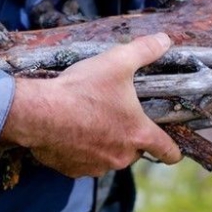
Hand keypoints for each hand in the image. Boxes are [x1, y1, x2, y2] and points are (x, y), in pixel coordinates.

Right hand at [1, 33, 182, 177]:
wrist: (38, 113)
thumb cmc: (81, 89)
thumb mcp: (117, 61)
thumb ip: (144, 50)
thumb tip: (165, 40)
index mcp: (138, 134)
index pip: (168, 151)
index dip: (173, 150)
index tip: (173, 150)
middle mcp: (121, 156)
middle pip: (134, 151)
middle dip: (128, 136)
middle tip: (113, 114)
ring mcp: (96, 166)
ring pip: (108, 157)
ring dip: (104, 144)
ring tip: (87, 120)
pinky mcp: (73, 170)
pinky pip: (83, 162)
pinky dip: (79, 150)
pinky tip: (69, 131)